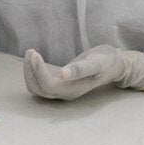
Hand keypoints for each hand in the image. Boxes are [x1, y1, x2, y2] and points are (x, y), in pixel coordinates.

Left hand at [22, 46, 143, 100]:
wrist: (113, 64)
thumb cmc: (106, 62)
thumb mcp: (96, 63)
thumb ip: (80, 69)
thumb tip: (63, 74)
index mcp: (72, 90)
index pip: (47, 86)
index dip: (38, 72)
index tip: (35, 54)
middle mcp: (65, 93)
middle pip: (38, 88)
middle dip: (30, 70)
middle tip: (31, 51)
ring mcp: (61, 90)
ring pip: (36, 87)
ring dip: (30, 71)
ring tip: (31, 52)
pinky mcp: (59, 83)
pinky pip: (39, 82)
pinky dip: (33, 71)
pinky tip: (34, 58)